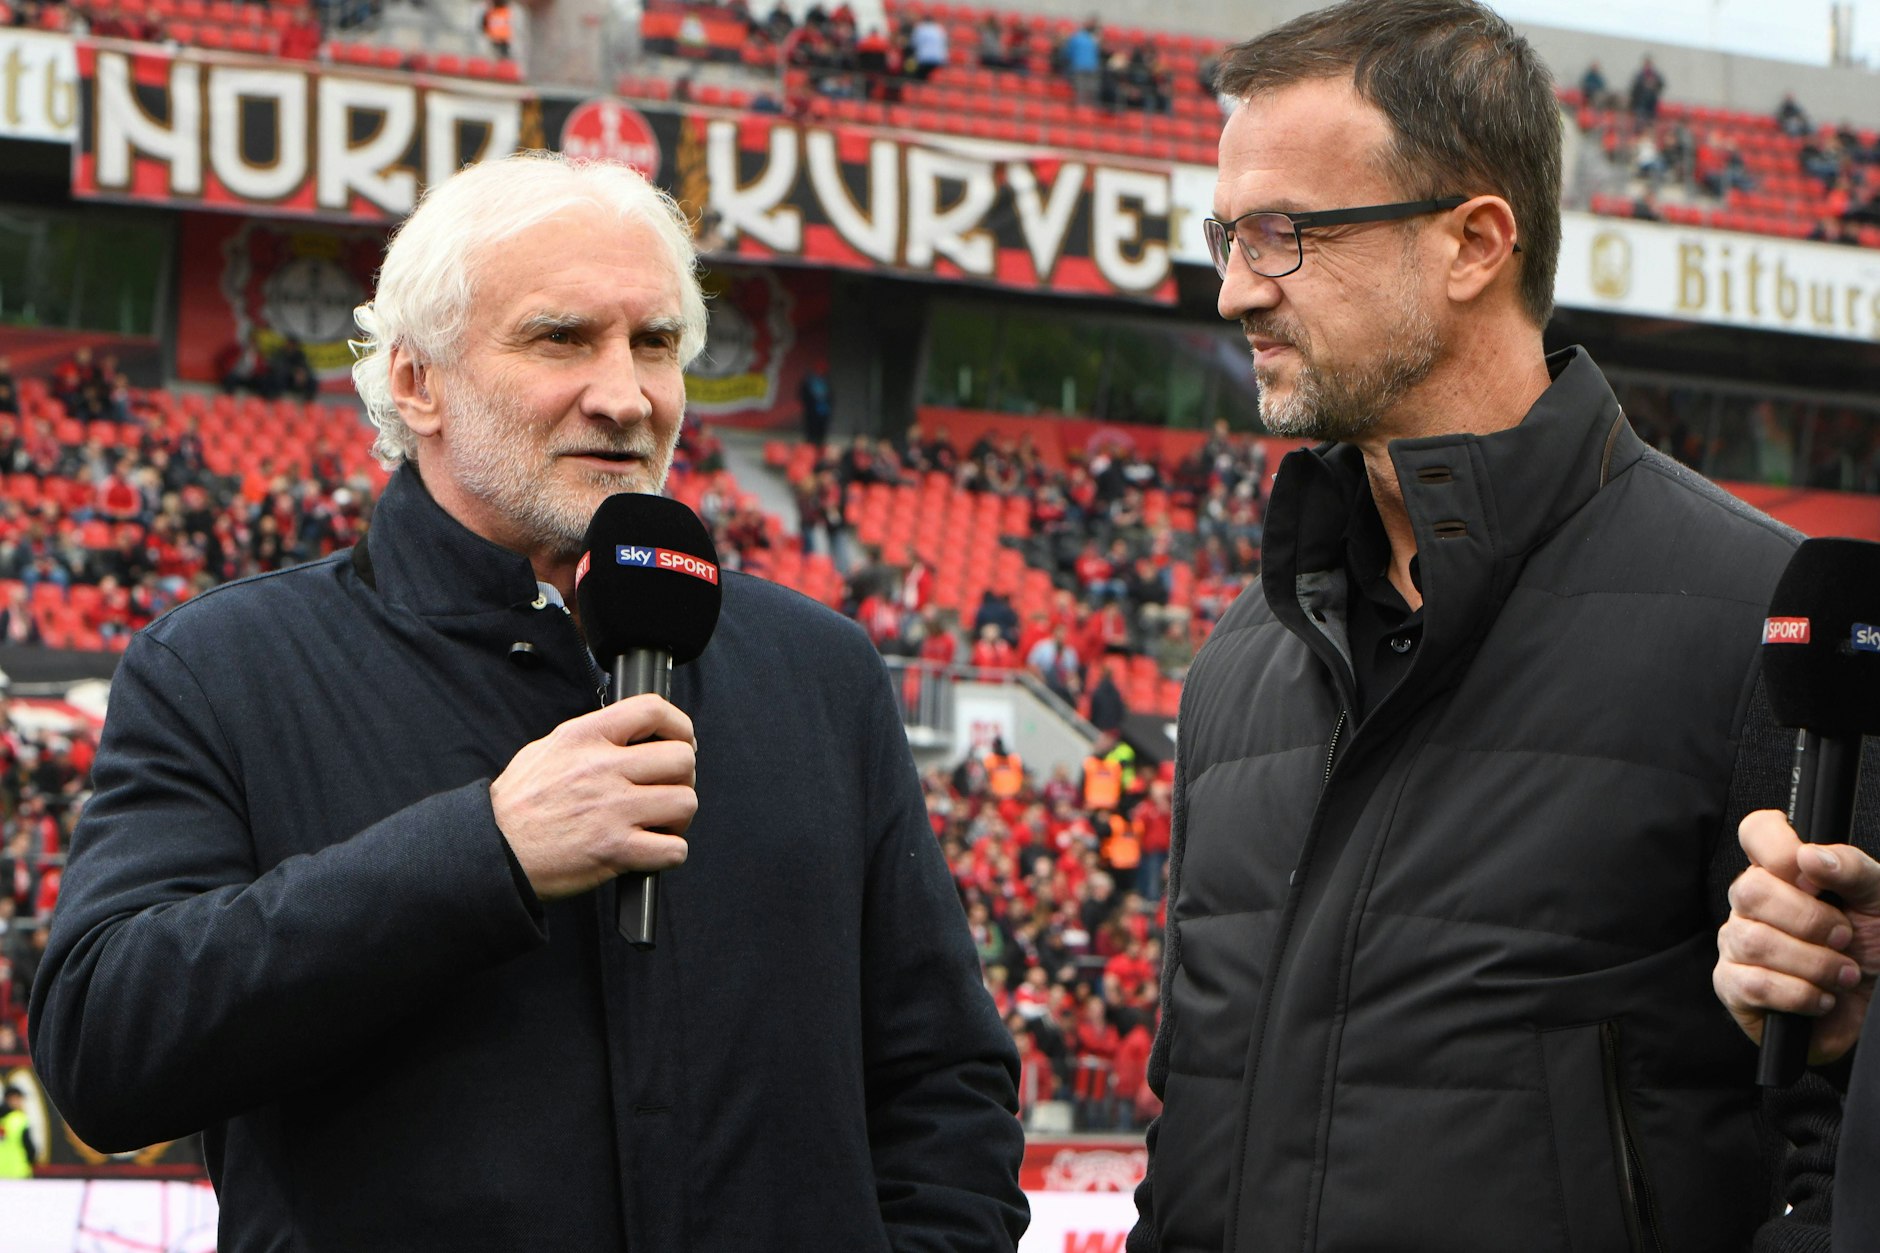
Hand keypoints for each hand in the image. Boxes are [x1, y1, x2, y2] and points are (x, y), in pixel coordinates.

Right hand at [490, 695, 697, 901]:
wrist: (492, 851)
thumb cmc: (516, 805)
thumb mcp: (546, 750)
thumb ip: (589, 738)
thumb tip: (627, 733)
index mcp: (584, 737)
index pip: (652, 709)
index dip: (680, 725)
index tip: (682, 741)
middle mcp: (602, 769)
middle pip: (681, 758)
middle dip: (682, 777)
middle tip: (667, 790)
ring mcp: (612, 810)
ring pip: (685, 802)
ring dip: (679, 817)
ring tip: (659, 823)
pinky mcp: (615, 850)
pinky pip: (674, 849)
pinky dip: (670, 853)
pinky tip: (652, 850)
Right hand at [1713, 809, 1879, 1063]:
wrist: (1874, 1010)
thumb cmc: (1873, 947)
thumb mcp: (1879, 901)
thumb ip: (1852, 869)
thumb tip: (1810, 857)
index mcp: (1784, 872)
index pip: (1757, 832)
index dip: (1777, 845)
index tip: (1811, 875)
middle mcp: (1751, 903)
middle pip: (1750, 890)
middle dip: (1810, 921)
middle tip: (1844, 937)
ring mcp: (1737, 944)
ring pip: (1755, 942)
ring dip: (1814, 965)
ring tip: (1842, 975)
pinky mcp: (1732, 987)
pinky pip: (1753, 984)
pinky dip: (1800, 995)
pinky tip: (1820, 997)